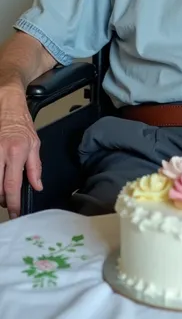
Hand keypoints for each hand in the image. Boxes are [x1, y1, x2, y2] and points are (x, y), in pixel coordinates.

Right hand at [0, 87, 41, 217]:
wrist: (8, 109)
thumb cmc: (22, 126)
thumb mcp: (35, 145)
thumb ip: (35, 168)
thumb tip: (37, 186)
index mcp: (16, 153)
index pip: (13, 185)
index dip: (13, 202)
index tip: (16, 212)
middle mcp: (1, 154)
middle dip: (3, 200)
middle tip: (9, 203)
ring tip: (4, 194)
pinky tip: (1, 182)